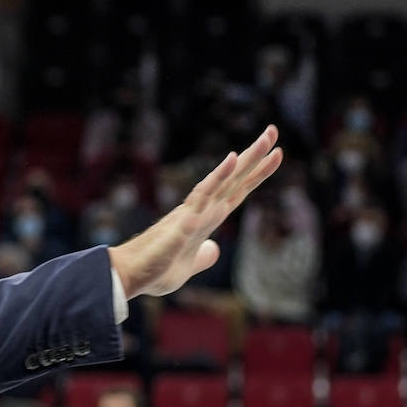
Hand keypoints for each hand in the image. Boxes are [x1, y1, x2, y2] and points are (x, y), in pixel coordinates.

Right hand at [109, 126, 281, 298]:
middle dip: (256, 156)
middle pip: (235, 179)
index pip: (237, 192)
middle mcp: (202, 209)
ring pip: (225, 179)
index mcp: (206, 219)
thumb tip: (214, 250)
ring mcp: (194, 211)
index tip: (276, 154)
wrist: (129, 276)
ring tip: (267, 137)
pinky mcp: (184, 219)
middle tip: (273, 130)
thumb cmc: (153, 271)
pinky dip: (219, 175)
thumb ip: (202, 257)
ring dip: (247, 159)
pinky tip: (232, 158)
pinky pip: (204, 193)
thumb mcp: (187, 267)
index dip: (256, 174)